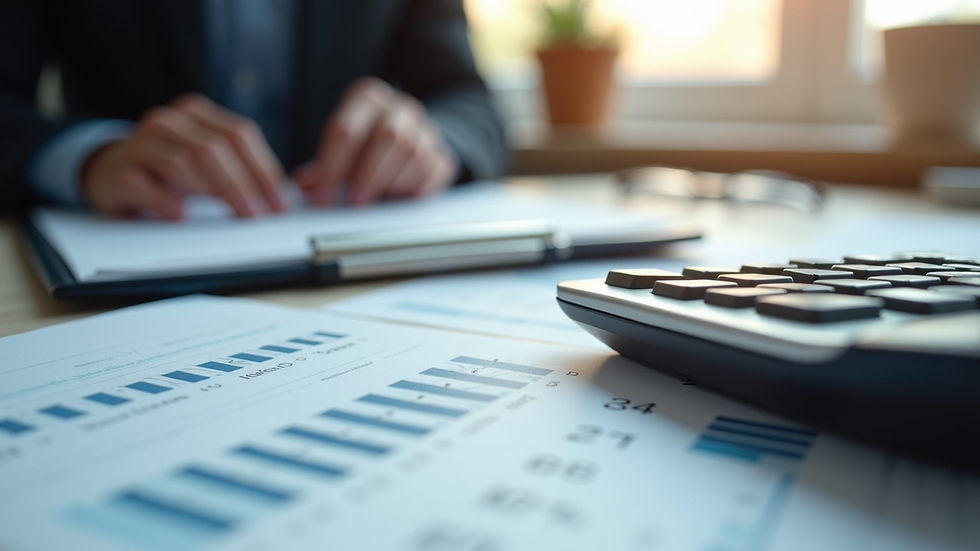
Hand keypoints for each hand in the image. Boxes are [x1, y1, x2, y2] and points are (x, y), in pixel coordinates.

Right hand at [82, 94, 285, 218]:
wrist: (113, 171)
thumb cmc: (169, 168)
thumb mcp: (207, 160)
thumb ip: (239, 168)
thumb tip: (279, 196)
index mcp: (195, 113)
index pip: (239, 134)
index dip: (264, 170)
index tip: (279, 202)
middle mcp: (168, 123)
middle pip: (214, 149)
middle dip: (243, 185)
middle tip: (259, 214)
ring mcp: (140, 145)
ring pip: (183, 163)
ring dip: (214, 192)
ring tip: (236, 215)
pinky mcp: (119, 172)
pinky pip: (143, 184)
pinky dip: (165, 201)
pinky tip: (180, 214)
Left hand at [294, 77, 457, 205]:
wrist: (409, 133)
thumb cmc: (366, 142)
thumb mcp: (340, 146)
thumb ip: (323, 166)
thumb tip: (306, 184)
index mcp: (367, 98)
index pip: (346, 129)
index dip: (331, 166)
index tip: (322, 195)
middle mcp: (399, 107)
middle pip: (388, 136)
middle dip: (369, 174)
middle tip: (354, 202)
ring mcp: (425, 129)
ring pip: (415, 153)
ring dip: (392, 183)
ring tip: (375, 202)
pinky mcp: (442, 153)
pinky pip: (434, 171)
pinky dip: (416, 189)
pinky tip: (399, 199)